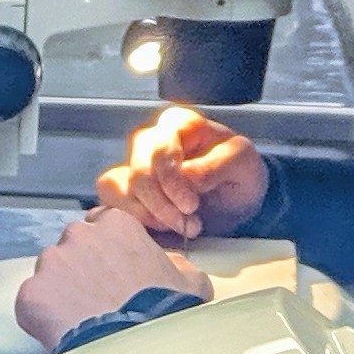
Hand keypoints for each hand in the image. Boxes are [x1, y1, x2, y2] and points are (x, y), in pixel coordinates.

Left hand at [13, 206, 213, 349]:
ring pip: (48, 273)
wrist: (137, 347)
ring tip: (80, 318)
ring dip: (60, 291)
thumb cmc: (165, 312)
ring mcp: (50, 264)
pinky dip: (41, 316)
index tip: (110, 268)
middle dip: (80, 268)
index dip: (106, 249)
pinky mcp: (30, 295)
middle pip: (71, 246)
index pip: (101, 224)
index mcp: (116, 225)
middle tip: (96, 297)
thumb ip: (174, 263)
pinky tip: (62, 332)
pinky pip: (31, 303)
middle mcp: (78, 236)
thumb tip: (171, 266)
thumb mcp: (191, 280)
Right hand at [96, 107, 268, 242]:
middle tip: (188, 223)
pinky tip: (160, 228)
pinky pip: (111, 203)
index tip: (191, 205)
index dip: (171, 179)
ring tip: (180, 226)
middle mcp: (152, 142)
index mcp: (179, 125)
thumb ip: (214, 165)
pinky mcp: (127, 191)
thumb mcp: (241, 162)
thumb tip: (185, 178)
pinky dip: (133, 219)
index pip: (161, 147)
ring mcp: (136, 166)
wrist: (237, 200)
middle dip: (161, 204)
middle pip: (138, 171)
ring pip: (117, 187)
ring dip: (147, 214)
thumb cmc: (239, 173)